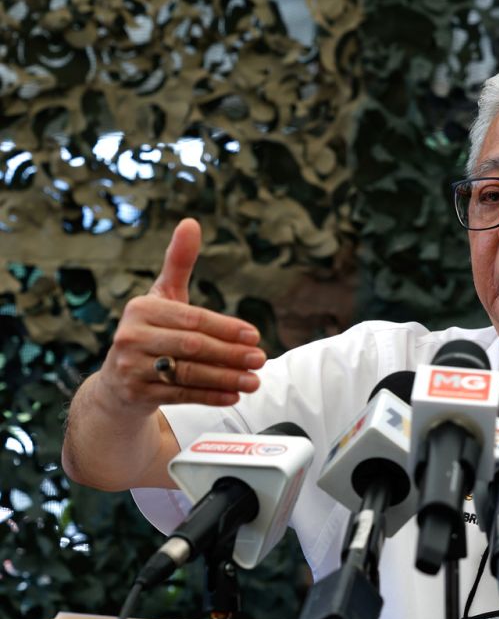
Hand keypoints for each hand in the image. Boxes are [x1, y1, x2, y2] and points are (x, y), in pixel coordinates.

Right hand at [98, 218, 265, 411]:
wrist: (117, 382)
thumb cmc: (150, 331)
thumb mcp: (162, 297)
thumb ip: (179, 263)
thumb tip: (191, 222)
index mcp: (142, 309)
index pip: (192, 318)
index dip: (226, 328)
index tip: (254, 335)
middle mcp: (131, 336)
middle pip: (192, 346)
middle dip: (230, 354)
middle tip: (261, 358)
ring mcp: (131, 367)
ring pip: (188, 373)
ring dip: (226, 378)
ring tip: (254, 380)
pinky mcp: (136, 393)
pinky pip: (180, 395)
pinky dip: (210, 396)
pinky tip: (235, 395)